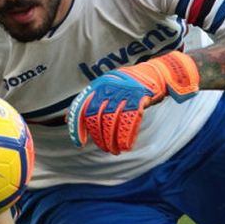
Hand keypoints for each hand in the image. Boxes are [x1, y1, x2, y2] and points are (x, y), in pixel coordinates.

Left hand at [68, 51, 198, 153]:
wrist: (156, 73)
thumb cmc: (129, 85)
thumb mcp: (107, 87)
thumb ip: (90, 102)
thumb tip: (68, 119)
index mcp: (98, 85)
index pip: (81, 108)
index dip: (78, 128)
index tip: (80, 143)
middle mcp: (108, 87)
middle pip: (96, 118)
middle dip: (99, 137)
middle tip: (104, 148)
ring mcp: (123, 92)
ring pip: (111, 122)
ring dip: (111, 140)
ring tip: (114, 150)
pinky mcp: (138, 98)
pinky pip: (128, 121)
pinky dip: (126, 136)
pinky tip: (125, 146)